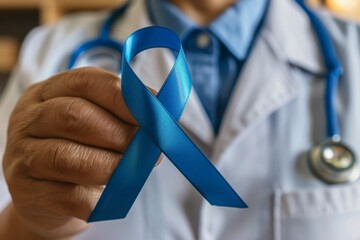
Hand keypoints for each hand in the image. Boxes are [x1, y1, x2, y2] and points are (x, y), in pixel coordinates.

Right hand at [2, 67, 145, 238]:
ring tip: (132, 172)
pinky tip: (108, 196)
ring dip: (112, 166)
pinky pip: (68, 196)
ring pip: (68, 157)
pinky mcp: (28, 192)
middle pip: (75, 117)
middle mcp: (30, 119)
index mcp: (50, 92)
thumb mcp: (95, 122)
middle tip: (148, 149)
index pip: (85, 82)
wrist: (46, 193)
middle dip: (120, 134)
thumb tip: (159, 121)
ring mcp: (24, 156)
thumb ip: (121, 116)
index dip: (123, 98)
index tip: (152, 115)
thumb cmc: (80, 148)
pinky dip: (97, 198)